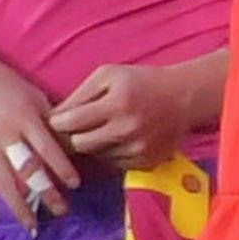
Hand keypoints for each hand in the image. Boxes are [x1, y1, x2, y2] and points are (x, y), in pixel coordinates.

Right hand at [0, 32, 76, 223]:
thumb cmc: (5, 83)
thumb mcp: (33, 95)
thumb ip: (50, 121)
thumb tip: (74, 145)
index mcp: (26, 117)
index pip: (48, 148)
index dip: (63, 168)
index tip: (76, 185)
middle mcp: (5, 134)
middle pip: (27, 170)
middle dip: (46, 193)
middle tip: (62, 212)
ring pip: (3, 182)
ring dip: (19, 207)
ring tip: (33, 227)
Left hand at [48, 62, 190, 167]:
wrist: (183, 98)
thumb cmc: (141, 82)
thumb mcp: (108, 76)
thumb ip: (79, 95)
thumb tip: (54, 119)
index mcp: (118, 104)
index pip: (71, 122)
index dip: (57, 122)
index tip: (57, 119)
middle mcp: (128, 129)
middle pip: (79, 145)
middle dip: (71, 137)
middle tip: (72, 129)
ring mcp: (139, 148)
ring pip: (95, 156)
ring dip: (92, 146)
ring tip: (99, 130)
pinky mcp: (147, 161)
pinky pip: (114, 164)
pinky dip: (109, 153)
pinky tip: (116, 138)